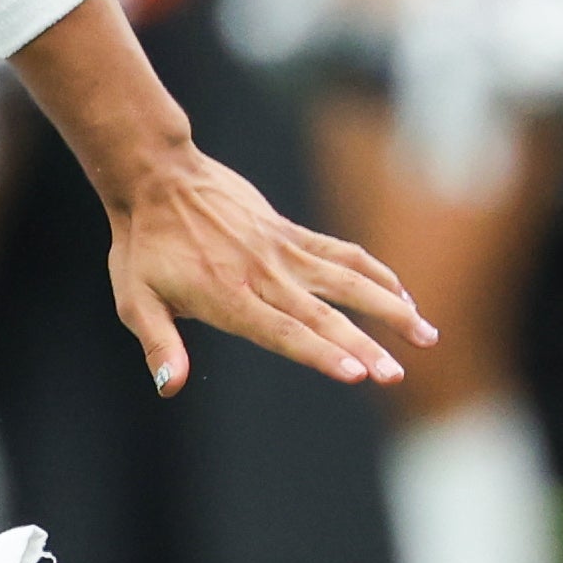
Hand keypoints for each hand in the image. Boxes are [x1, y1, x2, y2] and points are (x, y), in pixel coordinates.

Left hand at [99, 147, 428, 395]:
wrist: (156, 176)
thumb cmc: (143, 245)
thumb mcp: (135, 300)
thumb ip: (159, 344)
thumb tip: (170, 386)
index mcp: (228, 297)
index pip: (283, 332)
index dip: (321, 353)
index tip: (357, 372)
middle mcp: (264, 274)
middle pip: (324, 315)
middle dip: (365, 346)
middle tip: (397, 376)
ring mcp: (282, 250)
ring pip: (349, 281)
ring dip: (391, 309)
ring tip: (427, 336)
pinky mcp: (290, 232)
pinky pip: (343, 254)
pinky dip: (376, 274)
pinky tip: (403, 295)